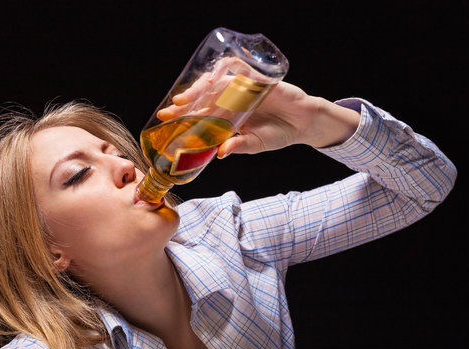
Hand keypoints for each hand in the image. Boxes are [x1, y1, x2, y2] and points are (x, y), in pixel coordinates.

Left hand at [157, 59, 360, 155]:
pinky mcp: (258, 81)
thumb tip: (221, 153)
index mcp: (227, 116)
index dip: (183, 114)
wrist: (303, 123)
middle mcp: (231, 100)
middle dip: (187, 101)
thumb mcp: (256, 144)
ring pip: (217, 84)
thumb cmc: (278, 134)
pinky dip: (227, 77)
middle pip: (204, 97)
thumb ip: (239, 146)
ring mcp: (243, 90)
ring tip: (187, 98)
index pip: (200, 113)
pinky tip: (216, 82)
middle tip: (172, 109)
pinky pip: (240, 74)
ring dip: (201, 89)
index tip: (165, 119)